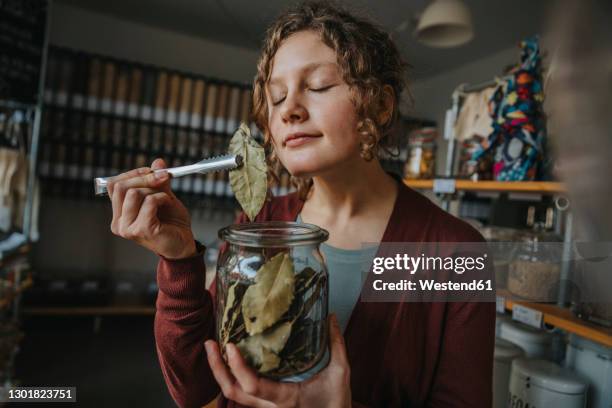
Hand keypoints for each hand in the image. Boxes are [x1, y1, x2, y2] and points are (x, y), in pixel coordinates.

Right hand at [107, 158, 196, 259]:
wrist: (183, 243)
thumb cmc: (171, 222)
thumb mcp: (163, 196)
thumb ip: (158, 180)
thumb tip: (158, 162)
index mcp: (119, 214)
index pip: (113, 185)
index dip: (132, 174)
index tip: (151, 170)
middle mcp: (119, 223)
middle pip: (121, 187)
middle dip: (144, 177)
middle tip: (163, 176)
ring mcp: (128, 228)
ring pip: (134, 193)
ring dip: (154, 189)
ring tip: (166, 197)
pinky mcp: (142, 230)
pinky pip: (149, 202)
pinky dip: (161, 197)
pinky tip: (168, 203)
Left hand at [204, 314, 351, 407]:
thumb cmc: (338, 403)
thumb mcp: (341, 373)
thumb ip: (336, 344)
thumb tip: (332, 316)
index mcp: (285, 399)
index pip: (253, 385)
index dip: (237, 366)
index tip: (229, 345)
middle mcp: (270, 407)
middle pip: (232, 392)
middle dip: (217, 368)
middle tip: (210, 343)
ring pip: (233, 395)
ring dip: (220, 372)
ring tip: (214, 349)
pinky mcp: (266, 407)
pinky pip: (242, 394)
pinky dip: (232, 377)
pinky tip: (230, 360)